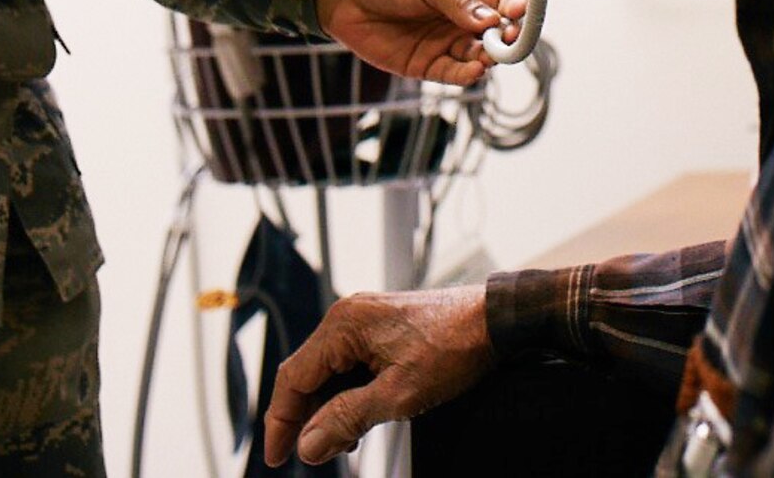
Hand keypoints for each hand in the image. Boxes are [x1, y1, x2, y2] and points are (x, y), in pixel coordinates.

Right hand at [263, 285, 494, 467]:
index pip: (293, 377)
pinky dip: (346, 392)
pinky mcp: (381, 326)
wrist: (495, 321)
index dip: (281, 421)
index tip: (277, 456)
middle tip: (308, 455)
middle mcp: (348, 316)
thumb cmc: (454, 346)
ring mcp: (364, 319)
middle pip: (306, 374)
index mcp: (344, 326)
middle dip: (304, 417)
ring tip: (338, 443)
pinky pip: (349, 362)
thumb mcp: (399, 395)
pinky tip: (357, 419)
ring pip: (328, 371)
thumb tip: (309, 443)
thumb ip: (347, 419)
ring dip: (327, 407)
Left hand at [315, 0, 526, 86]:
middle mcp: (460, 20)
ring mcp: (445, 43)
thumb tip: (492, 20)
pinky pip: (453, 73)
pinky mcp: (427, 65)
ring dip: (488, 57)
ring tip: (489, 56)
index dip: (513, 6)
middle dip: (506, 38)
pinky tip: (474, 70)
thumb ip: (459, 2)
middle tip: (509, 39)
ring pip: (478, 55)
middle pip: (495, 33)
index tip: (520, 11)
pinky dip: (467, 74)